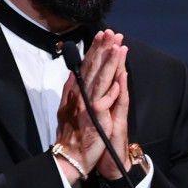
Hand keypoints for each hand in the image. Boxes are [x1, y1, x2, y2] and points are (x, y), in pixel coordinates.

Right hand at [54, 30, 128, 184]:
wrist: (71, 156)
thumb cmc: (72, 133)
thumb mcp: (69, 107)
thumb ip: (72, 90)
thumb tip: (74, 73)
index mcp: (77, 92)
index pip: (87, 66)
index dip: (95, 49)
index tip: (102, 34)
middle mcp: (81, 96)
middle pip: (93, 68)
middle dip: (102, 49)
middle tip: (111, 32)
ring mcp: (87, 106)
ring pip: (100, 80)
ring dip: (109, 62)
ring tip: (117, 46)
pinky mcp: (94, 119)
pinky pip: (104, 102)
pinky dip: (111, 90)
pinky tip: (119, 78)